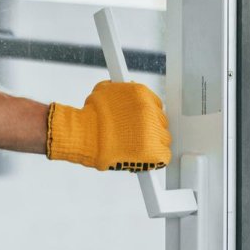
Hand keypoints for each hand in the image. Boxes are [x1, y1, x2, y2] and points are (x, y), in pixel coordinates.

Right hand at [45, 80, 171, 171]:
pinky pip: (164, 155)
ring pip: (164, 138)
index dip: (148, 116)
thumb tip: (127, 90)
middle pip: (161, 122)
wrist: (84, 135)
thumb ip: (122, 89)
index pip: (156, 105)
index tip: (142, 123)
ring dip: (154, 143)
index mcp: (141, 93)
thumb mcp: (105, 90)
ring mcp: (153, 130)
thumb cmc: (91, 116)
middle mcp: (149, 110)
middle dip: (151, 129)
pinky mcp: (153, 150)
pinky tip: (145, 159)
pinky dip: (155, 159)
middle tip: (138, 137)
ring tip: (138, 148)